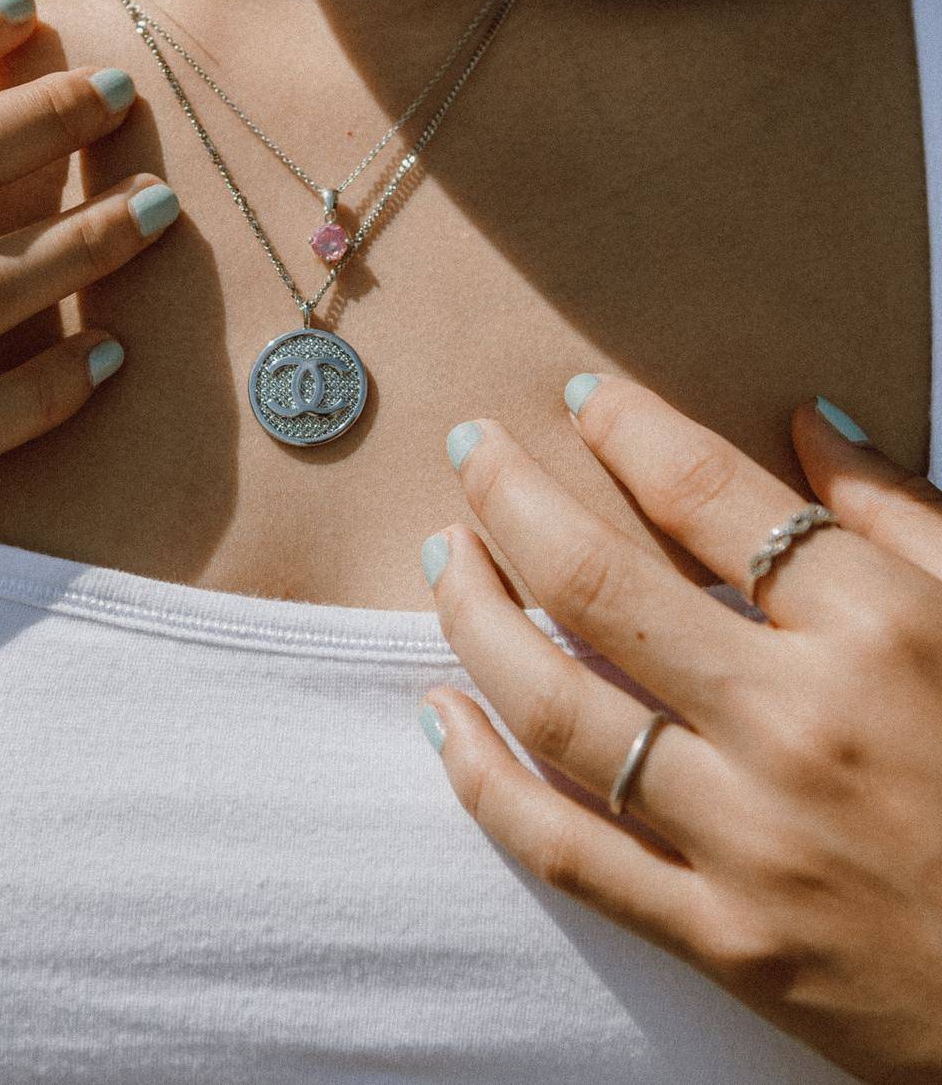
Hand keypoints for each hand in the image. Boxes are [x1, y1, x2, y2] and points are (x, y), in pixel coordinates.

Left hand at [419, 376, 941, 1083]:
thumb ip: (905, 516)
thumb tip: (809, 419)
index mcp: (880, 633)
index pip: (713, 496)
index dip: (632, 429)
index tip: (582, 397)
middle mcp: (798, 725)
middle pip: (601, 584)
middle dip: (513, 497)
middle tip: (469, 445)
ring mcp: (750, 838)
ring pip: (558, 706)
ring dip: (475, 617)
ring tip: (442, 556)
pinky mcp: (723, 937)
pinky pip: (567, 848)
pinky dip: (484, 779)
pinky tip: (440, 714)